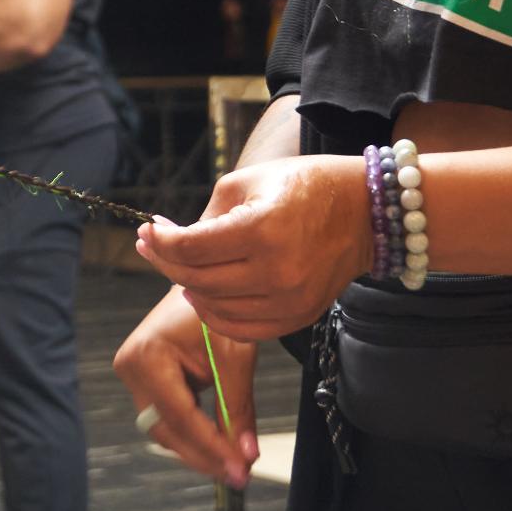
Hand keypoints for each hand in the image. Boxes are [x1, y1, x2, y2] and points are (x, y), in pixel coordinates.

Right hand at [116, 287, 256, 486]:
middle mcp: (130, 367)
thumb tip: (246, 455)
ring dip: (198, 448)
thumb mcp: (234, 357)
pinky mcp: (141, 380)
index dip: (212, 448)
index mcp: (148, 356)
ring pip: (165, 429)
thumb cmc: (217, 312)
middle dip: (204, 455)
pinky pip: (166, 417)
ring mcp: (131, 375)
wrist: (201, 289)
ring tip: (233, 464)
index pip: (182, 417)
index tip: (239, 471)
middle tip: (239, 475)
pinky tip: (218, 445)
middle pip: (167, 430)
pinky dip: (192, 433)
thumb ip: (237, 408)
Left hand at [132, 152, 367, 338]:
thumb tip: (168, 239)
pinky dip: (215, 315)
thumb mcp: (248, 181)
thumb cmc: (303, 186)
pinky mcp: (298, 317)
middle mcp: (276, 270)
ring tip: (180, 267)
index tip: (147, 232)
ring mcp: (289, 300)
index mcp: (262, 228)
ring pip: (214, 308)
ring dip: (188, 288)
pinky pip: (241, 329)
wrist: (364, 212)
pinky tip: (203, 295)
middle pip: (197, 279)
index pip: (191, 247)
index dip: (160, 241)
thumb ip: (206, 215)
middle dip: (166, 262)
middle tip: (153, 247)